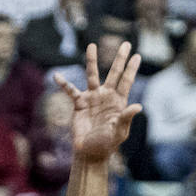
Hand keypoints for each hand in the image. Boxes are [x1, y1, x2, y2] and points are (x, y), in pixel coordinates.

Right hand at [55, 42, 142, 165]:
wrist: (90, 151)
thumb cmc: (107, 143)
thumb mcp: (119, 131)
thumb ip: (126, 117)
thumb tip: (138, 106)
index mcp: (118, 102)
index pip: (126, 81)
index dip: (131, 69)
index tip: (137, 55)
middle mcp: (106, 96)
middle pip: (114, 73)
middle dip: (119, 59)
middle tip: (126, 43)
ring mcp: (93, 98)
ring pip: (92, 75)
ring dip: (92, 61)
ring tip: (92, 45)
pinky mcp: (79, 103)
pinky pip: (70, 90)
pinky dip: (64, 83)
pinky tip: (57, 76)